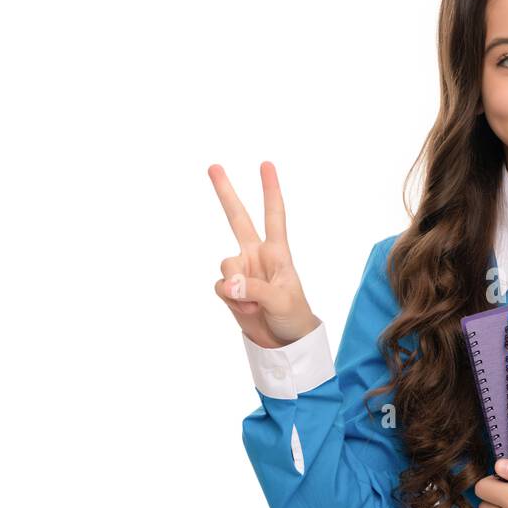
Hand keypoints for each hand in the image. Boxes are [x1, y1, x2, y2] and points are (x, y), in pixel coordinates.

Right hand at [208, 161, 318, 348]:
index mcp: (277, 252)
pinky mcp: (229, 289)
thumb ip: (254, 289)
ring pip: (224, 265)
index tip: (266, 165)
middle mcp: (256, 255)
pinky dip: (231, 301)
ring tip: (256, 303)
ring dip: (236, 287)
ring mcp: (241, 271)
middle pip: (237, 218)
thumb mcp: (281, 301)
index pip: (274, 215)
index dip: (270, 190)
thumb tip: (228, 283)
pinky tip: (247, 309)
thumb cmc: (293, 316)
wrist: (284, 342)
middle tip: (213, 166)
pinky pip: (220, 288)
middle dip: (225, 193)